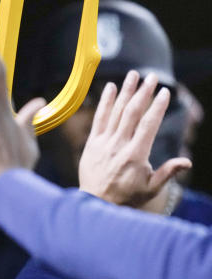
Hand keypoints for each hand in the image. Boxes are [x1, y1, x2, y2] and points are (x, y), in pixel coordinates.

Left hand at [78, 71, 191, 206]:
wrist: (95, 203)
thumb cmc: (126, 197)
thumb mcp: (151, 188)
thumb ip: (167, 173)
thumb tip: (187, 162)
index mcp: (136, 155)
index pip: (148, 125)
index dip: (157, 107)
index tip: (165, 92)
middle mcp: (119, 145)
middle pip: (131, 113)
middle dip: (143, 93)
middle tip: (152, 76)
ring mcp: (103, 142)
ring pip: (115, 112)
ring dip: (125, 91)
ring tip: (133, 75)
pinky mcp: (91, 143)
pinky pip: (98, 119)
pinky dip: (104, 102)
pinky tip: (109, 87)